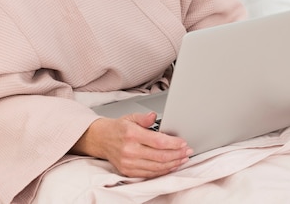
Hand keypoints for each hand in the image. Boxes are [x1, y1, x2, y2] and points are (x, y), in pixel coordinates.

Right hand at [71, 111, 192, 177]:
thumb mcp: (130, 117)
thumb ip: (144, 118)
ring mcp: (129, 163)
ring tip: (182, 159)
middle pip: (160, 156)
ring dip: (173, 164)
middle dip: (177, 154)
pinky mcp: (128, 171)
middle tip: (187, 151)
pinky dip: (163, 171)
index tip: (183, 142)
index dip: (173, 143)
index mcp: (131, 134)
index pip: (158, 141)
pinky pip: (150, 174)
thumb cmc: (118, 128)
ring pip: (157, 167)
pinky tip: (170, 166)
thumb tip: (153, 116)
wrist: (101, 139)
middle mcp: (130, 150)